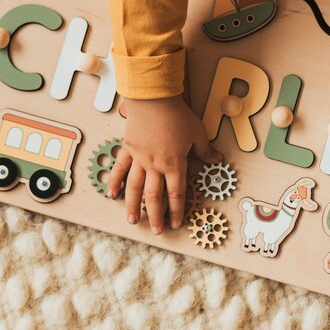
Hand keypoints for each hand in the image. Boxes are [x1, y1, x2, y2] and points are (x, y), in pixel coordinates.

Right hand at [107, 96, 221, 234]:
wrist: (153, 98)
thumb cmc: (177, 115)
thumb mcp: (197, 132)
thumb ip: (205, 150)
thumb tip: (217, 160)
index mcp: (174, 164)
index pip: (176, 193)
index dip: (176, 210)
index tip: (175, 224)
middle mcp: (155, 165)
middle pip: (154, 196)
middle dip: (155, 216)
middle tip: (155, 231)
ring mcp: (139, 158)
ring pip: (134, 187)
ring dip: (133, 206)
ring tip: (132, 220)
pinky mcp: (128, 149)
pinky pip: (120, 168)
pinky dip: (115, 182)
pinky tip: (112, 194)